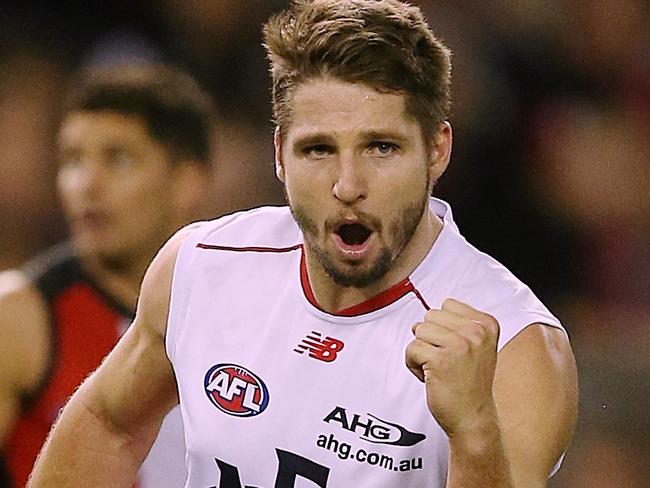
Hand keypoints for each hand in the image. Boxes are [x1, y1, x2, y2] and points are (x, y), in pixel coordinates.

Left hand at [405, 298, 499, 436]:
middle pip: (430, 316)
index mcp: (487, 324)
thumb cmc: (469, 382)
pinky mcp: (441, 359)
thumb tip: (419, 319)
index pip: (446, 305)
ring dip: (421, 351)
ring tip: (439, 369)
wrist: (473, 417)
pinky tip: (431, 377)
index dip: (443, 328)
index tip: (456, 349)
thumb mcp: (475, 345)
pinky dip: (413, 364)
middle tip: (447, 361)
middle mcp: (476, 332)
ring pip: (419, 330)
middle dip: (430, 339)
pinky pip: (411, 348)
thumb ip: (455, 324)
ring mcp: (460, 345)